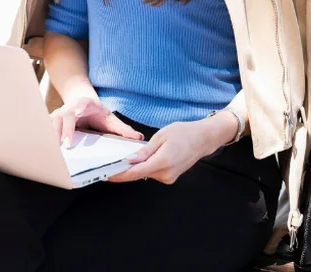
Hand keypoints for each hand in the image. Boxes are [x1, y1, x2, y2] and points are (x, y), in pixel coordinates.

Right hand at [50, 97, 144, 146]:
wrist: (80, 100)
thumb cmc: (96, 112)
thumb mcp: (110, 118)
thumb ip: (123, 129)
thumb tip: (138, 138)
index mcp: (86, 105)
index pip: (83, 104)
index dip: (80, 107)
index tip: (77, 113)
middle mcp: (71, 108)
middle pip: (65, 115)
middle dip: (65, 129)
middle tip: (67, 144)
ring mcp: (60, 113)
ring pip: (52, 121)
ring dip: (52, 134)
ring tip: (54, 150)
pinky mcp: (52, 120)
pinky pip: (45, 128)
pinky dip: (44, 137)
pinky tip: (45, 149)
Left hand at [107, 113, 237, 183]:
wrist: (203, 139)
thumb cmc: (185, 133)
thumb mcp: (161, 136)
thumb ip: (145, 150)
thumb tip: (130, 160)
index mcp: (163, 162)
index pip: (135, 172)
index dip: (119, 174)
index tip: (107, 175)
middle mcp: (166, 174)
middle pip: (139, 174)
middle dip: (125, 169)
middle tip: (111, 162)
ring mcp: (169, 178)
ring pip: (145, 174)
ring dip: (137, 167)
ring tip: (132, 156)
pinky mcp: (170, 177)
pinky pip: (152, 173)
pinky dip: (146, 166)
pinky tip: (145, 158)